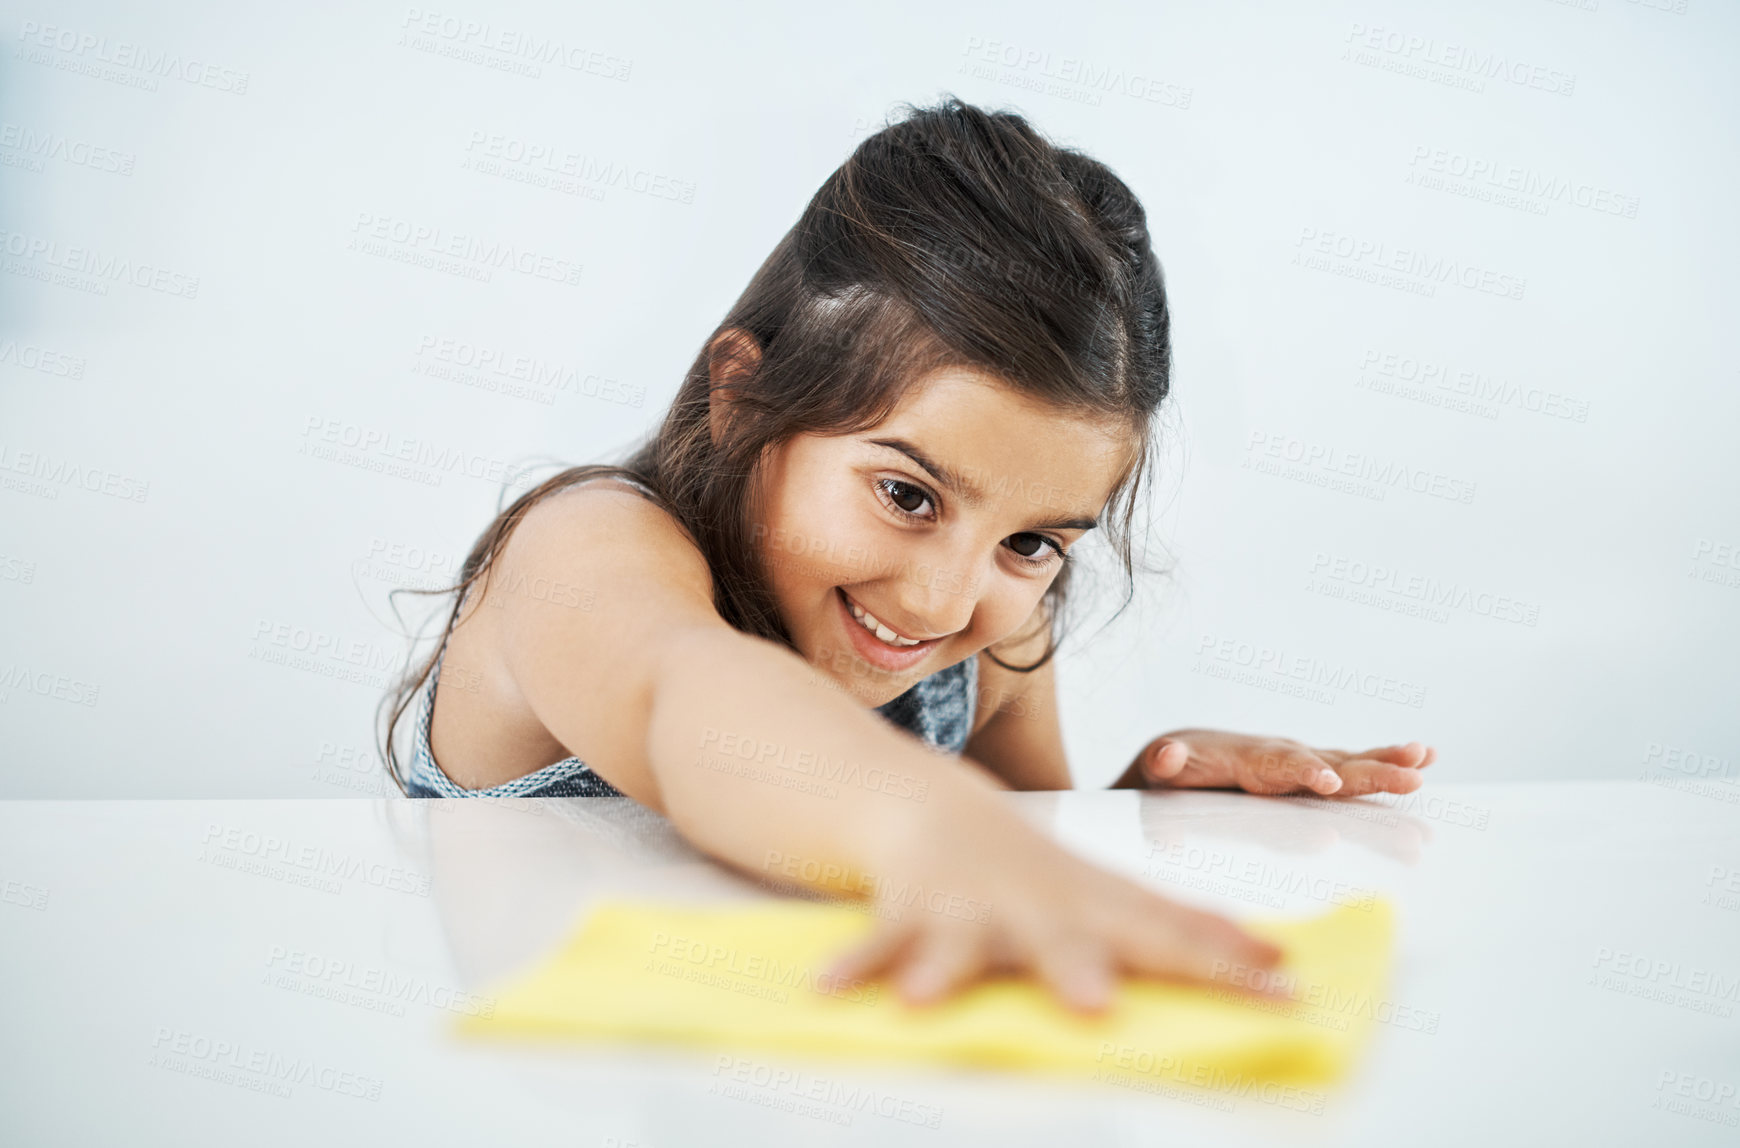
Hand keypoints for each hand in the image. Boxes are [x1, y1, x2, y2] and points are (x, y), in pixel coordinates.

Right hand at [824, 796, 1283, 1011]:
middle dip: (1075, 969)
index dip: (1220, 961)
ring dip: (943, 969)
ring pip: (956, 942)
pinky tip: (829, 990)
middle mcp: (1033, 903)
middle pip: (1059, 940)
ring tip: (924, 1000)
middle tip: (1094, 1007)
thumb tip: (1272, 954)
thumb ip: (1180, 925)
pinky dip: (857, 966)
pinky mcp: (909, 908)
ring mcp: (967, 904)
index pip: (1166, 932)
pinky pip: (878, 943)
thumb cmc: (1035, 872)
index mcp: (1090, 903)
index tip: (1279, 987)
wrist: (933, 807)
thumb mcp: (1107, 895)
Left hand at [1125, 729, 1435, 796]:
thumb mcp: (1160, 767)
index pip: (1280, 766)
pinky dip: (1385, 763)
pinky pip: (1352, 767)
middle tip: (1410, 776)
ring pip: (1348, 762)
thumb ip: (1163, 763)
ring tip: (1426, 762)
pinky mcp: (1312, 771)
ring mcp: (1301, 760)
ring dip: (1387, 764)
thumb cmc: (1172, 766)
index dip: (1303, 774)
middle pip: (1328, 762)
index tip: (1329, 784)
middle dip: (1367, 771)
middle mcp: (1282, 753)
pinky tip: (1426, 761)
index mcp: (1248, 758)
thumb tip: (1165, 754)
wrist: (1182, 751)